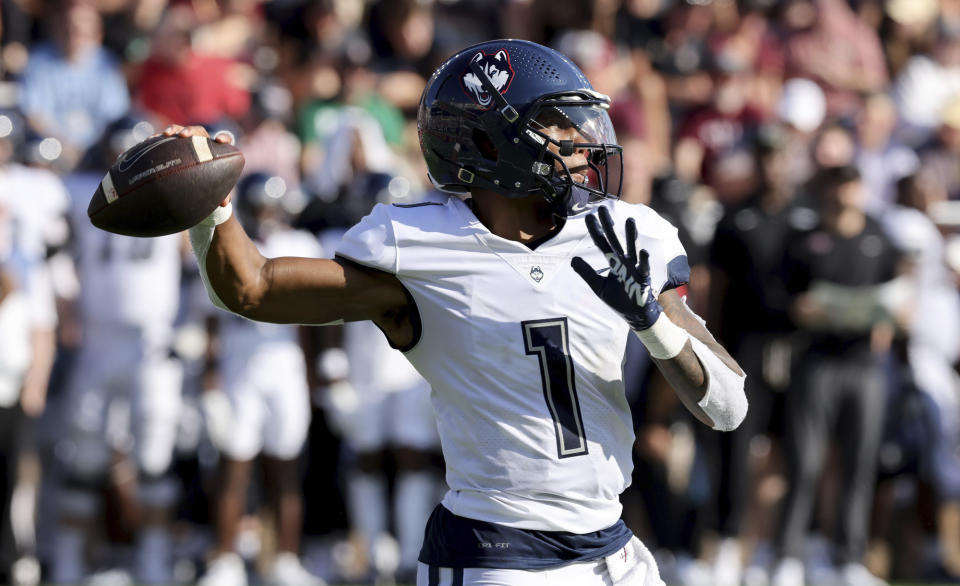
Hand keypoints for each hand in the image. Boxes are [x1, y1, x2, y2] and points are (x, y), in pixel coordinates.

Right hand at [160, 125, 234, 206]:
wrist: (196, 179)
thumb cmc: (210, 183)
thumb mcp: (216, 188)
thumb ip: (222, 194)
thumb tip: (224, 204)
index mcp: (216, 150)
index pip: (225, 139)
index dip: (224, 138)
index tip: (220, 141)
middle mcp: (201, 141)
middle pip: (198, 131)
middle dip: (191, 131)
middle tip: (183, 135)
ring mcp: (185, 141)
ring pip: (179, 130)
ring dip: (173, 130)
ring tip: (165, 134)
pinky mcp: (171, 144)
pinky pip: (163, 138)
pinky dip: (156, 138)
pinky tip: (147, 142)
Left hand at [571, 206, 662, 330]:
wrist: (635, 315)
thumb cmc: (619, 299)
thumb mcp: (598, 286)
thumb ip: (587, 272)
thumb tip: (572, 259)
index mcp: (613, 262)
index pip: (602, 243)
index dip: (595, 231)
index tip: (588, 217)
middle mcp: (624, 261)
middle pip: (615, 240)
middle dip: (609, 225)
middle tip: (603, 209)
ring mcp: (634, 268)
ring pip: (632, 249)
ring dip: (631, 236)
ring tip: (630, 221)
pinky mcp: (643, 279)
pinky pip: (644, 268)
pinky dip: (643, 260)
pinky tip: (643, 251)